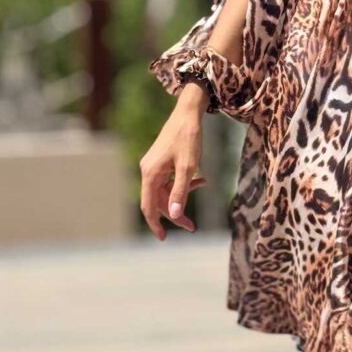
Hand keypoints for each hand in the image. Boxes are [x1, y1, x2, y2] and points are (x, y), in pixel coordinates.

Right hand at [139, 106, 208, 240]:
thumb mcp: (188, 167)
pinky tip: (202, 180)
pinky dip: (183, 183)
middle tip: (192, 226)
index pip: (148, 206)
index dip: (155, 224)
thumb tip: (174, 214)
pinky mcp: (162, 161)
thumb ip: (180, 192)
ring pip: (165, 190)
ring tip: (203, 187)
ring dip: (182, 195)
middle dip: (175, 212)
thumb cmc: (188, 138)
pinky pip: (169, 179)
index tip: (164, 239)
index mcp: (150, 173)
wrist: (189, 112)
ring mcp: (154, 165)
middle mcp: (148, 170)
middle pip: (158, 200)